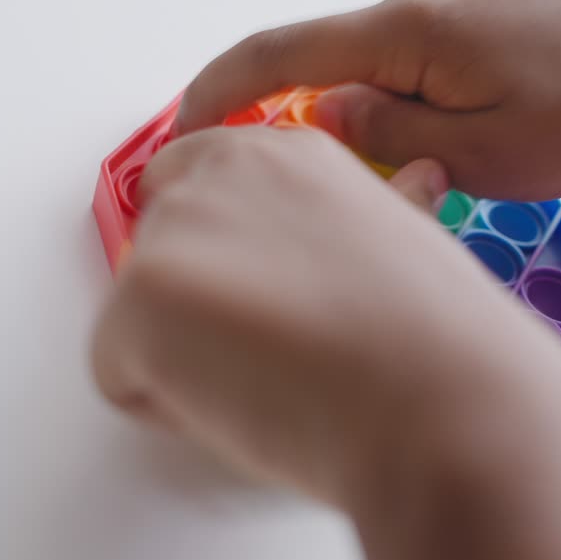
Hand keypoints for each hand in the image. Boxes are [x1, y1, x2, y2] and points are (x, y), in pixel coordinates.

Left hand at [92, 125, 560, 502]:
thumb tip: (416, 182)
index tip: (260, 296)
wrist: (445, 401)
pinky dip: (163, 406)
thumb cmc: (441, 341)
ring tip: (275, 376)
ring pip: (136, 313)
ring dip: (183, 354)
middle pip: (157, 245)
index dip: (222, 254)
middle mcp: (219, 171)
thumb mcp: (411, 236)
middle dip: (195, 302)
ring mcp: (171, 230)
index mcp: (287, 153)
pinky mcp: (137, 299)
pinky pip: (115, 372)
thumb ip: (373, 208)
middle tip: (276, 349)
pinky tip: (246, 405)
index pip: (198, 181)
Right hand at [175, 0, 560, 200]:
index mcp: (417, 23)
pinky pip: (430, 21)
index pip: (282, 54)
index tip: (182, 129)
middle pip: (344, 55)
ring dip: (411, 93)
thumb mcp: (485, 157)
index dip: (220, 92)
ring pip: (391, 43)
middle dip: (360, 116)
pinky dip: (438, 65)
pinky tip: (510, 89)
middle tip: (436, 166)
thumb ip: (385, 137)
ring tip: (499, 126)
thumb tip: (324, 111)